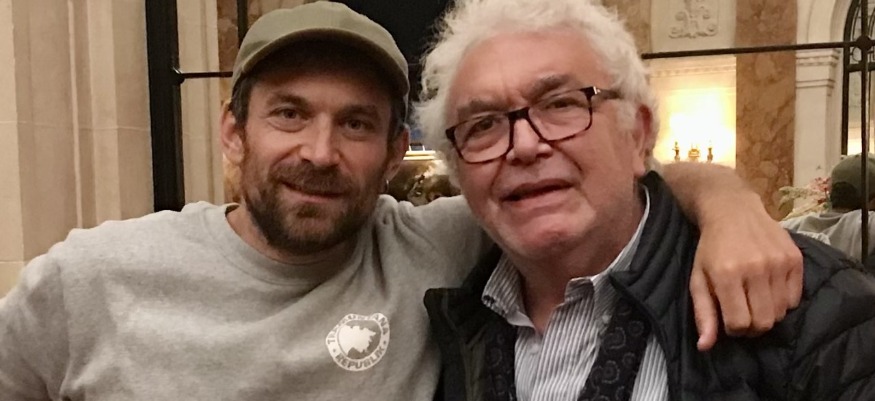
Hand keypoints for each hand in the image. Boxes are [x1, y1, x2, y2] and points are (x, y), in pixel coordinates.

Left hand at [690, 194, 802, 350]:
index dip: (734, 329)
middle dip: (752, 327)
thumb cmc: (711, 248)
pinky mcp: (795, 258)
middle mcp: (756, 268)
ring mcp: (778, 263)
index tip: (729, 320)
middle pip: (763, 322)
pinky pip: (795, 299)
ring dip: (768, 314)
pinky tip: (769, 288)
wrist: (732, 209)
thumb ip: (703, 313)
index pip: (740, 324)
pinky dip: (783, 301)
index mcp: (727, 274)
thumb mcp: (698, 278)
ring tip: (755, 299)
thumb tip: (705, 347)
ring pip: (781, 313)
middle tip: (743, 313)